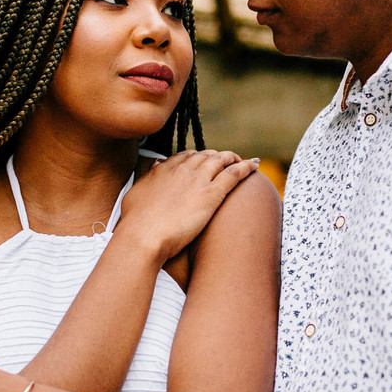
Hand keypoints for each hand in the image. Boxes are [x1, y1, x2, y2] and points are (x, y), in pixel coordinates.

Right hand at [116, 150, 259, 263]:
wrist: (143, 237)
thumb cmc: (135, 222)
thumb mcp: (137, 192)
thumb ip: (148, 176)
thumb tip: (155, 164)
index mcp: (165, 168)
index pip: (187, 155)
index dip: (199, 158)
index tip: (205, 163)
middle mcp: (184, 169)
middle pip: (207, 155)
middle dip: (217, 157)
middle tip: (226, 163)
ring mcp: (199, 180)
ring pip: (222, 160)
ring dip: (233, 159)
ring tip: (242, 162)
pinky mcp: (212, 194)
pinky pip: (234, 174)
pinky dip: (246, 166)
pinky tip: (255, 166)